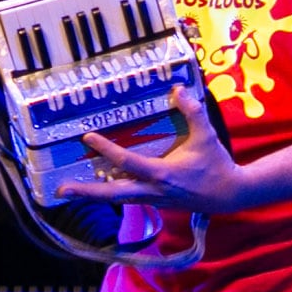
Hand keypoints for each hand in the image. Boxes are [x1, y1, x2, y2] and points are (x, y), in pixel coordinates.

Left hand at [59, 81, 247, 216]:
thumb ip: (193, 112)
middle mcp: (153, 190)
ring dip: (93, 195)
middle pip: (113, 194)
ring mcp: (153, 199)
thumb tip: (178, 89)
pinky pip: (128, 197)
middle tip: (62, 190)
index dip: (106, 149)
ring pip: (117, 199)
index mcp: (163, 173)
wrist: (229, 194)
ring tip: (69, 190)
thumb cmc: (216, 164)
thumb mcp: (207, 136)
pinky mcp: (156, 202)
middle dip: (87, 192)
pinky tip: (97, 187)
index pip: (128, 161)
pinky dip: (110, 193)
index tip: (87, 137)